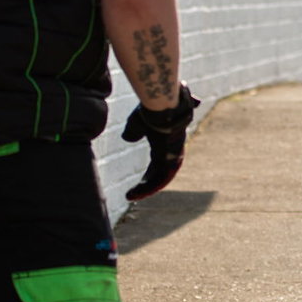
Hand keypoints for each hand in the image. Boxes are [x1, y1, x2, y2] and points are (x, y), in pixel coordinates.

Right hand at [121, 84, 199, 200]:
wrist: (161, 104)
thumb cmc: (149, 111)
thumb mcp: (136, 123)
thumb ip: (133, 132)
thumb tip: (127, 138)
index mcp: (166, 143)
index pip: (159, 164)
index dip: (149, 175)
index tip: (139, 183)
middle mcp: (173, 151)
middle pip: (162, 174)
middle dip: (148, 185)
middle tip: (134, 194)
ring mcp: (174, 155)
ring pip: (162, 179)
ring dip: (146, 189)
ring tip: (131, 196)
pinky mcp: (171, 159)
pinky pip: (161, 180)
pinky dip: (148, 188)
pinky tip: (134, 194)